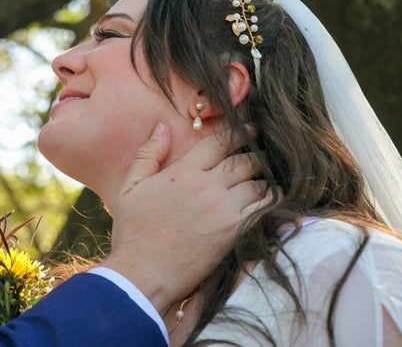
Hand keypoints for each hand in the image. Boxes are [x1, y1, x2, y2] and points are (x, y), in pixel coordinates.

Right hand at [101, 123, 267, 311]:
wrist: (143, 274)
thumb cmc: (133, 232)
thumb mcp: (129, 188)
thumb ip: (147, 154)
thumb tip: (162, 127)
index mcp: (182, 171)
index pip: (218, 143)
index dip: (238, 133)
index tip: (250, 130)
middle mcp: (206, 186)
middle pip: (243, 161)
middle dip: (255, 156)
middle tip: (262, 155)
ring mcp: (223, 209)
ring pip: (257, 184)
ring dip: (263, 179)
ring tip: (265, 179)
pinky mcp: (235, 232)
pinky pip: (263, 209)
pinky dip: (271, 201)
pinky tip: (271, 200)